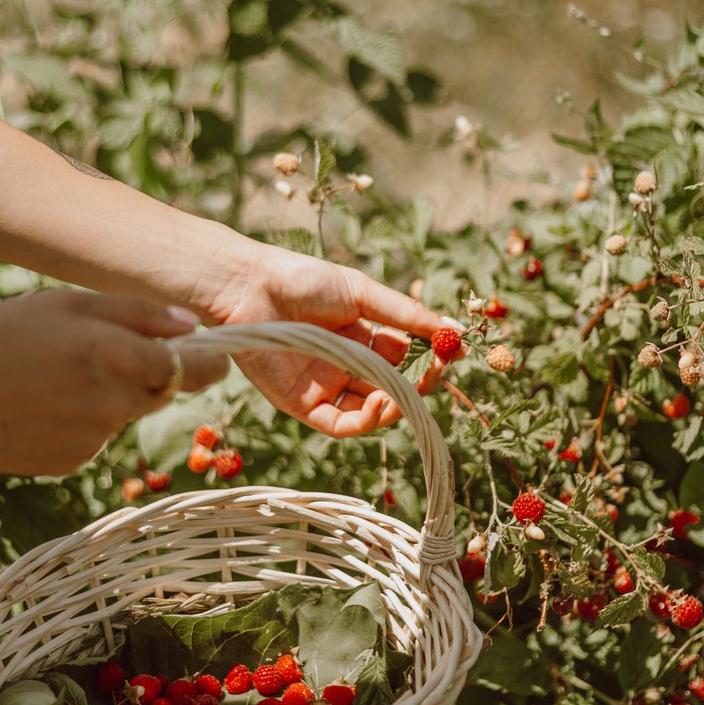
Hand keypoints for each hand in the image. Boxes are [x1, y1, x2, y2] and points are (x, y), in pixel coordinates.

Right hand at [0, 291, 226, 474]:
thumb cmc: (4, 332)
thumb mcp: (71, 303)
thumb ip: (140, 314)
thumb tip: (194, 327)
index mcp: (121, 359)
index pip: (198, 370)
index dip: (210, 362)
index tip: (209, 354)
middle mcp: (117, 406)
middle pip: (161, 393)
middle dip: (146, 375)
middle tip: (100, 353)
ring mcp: (95, 441)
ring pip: (123, 415)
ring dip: (107, 397)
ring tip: (54, 376)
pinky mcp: (71, 463)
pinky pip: (93, 438)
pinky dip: (79, 421)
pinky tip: (41, 404)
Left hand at [204, 246, 450, 436]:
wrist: (249, 287)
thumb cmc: (302, 280)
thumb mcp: (363, 293)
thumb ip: (406, 315)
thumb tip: (454, 331)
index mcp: (358, 335)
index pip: (402, 356)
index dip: (427, 359)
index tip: (449, 354)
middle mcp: (343, 364)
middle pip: (390, 386)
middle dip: (416, 384)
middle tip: (434, 375)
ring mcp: (323, 386)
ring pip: (370, 410)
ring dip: (395, 406)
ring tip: (405, 390)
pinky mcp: (301, 404)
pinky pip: (341, 424)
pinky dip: (367, 420)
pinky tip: (380, 402)